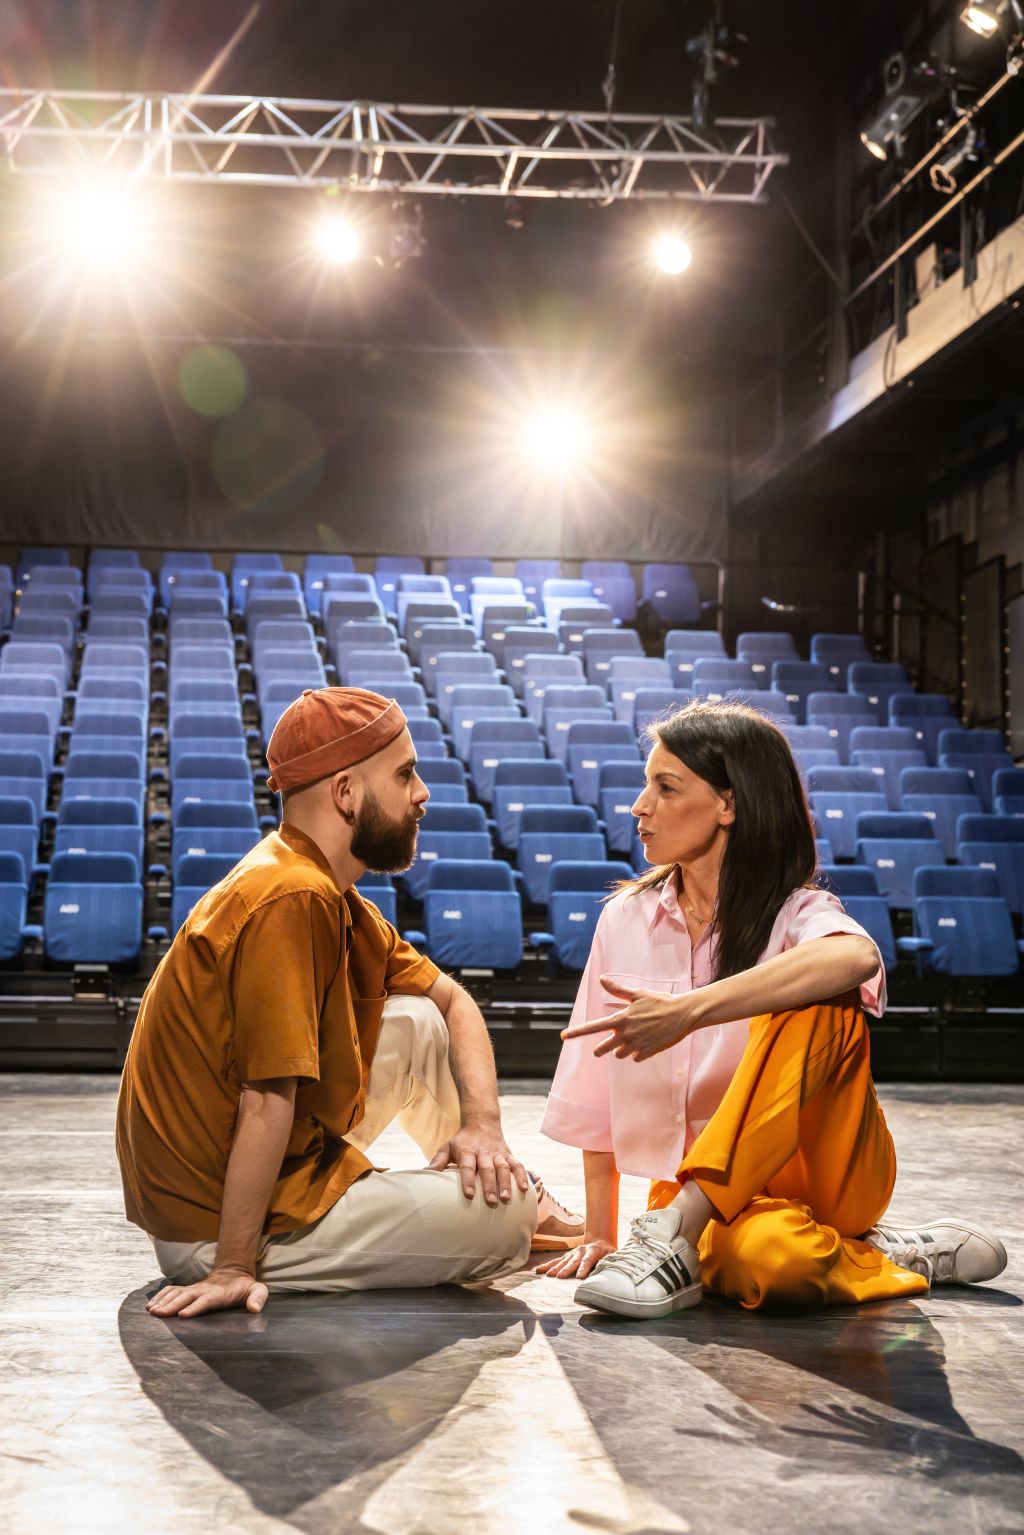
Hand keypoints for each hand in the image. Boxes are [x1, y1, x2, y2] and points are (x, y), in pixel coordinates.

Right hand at [145, 1265, 268, 1318]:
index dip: (196, 1307)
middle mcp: (204, 1289)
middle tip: (159, 1314)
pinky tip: (150, 1306)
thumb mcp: (257, 1290)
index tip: (183, 1315)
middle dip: (172, 1306)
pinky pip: (172, 1291)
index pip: (207, 1300)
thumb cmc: (245, 1287)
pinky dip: (160, 1296)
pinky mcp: (188, 1290)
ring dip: (163, 1301)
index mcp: (220, 1293)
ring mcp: (195, 1288)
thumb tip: (254, 1309)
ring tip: (151, 1311)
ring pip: (176, 1293)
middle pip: (186, 1297)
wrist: (234, 1272)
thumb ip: (258, 1298)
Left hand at [428, 1123, 530, 1204]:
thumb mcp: (447, 1147)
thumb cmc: (461, 1142)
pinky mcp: (508, 1155)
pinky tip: (524, 1189)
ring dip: (506, 1183)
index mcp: (467, 1151)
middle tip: (490, 1202)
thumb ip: (437, 1162)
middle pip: (487, 1169)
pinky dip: (522, 1176)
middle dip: (489, 1185)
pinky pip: (517, 1165)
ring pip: (504, 1167)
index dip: (468, 1179)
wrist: (481, 1123)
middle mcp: (484, 1152)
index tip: (469, 1194)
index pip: (467, 1166)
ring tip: (506, 1198)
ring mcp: (498, 1154)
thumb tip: (423, 1175)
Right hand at [536, 1238, 614, 1279]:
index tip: (580, 1277)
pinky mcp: (567, 1256)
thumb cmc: (608, 1252)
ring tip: (548, 1275)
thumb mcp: (613, 1256)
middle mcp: (581, 1250)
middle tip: (559, 1277)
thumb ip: (610, 1262)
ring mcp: (573, 1253)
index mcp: (594, 1250)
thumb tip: (608, 1269)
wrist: (601, 1240)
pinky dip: (548, 1265)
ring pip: (563, 1261)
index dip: (584, 1268)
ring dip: (555, 1268)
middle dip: (566, 1269)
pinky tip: (539, 1270)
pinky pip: (556, 1261)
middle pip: (573, 1261)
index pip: (588, 1260)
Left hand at [561, 976, 703, 1062]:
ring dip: (621, 1049)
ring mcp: (637, 1045)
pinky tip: (646, 1042)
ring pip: (619, 1054)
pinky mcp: (647, 1053)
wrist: (682, 1014)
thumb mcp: (638, 994)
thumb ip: (618, 990)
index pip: (593, 1027)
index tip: (563, 1036)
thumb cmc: (660, 1001)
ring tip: (632, 1039)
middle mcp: (626, 1034)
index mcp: (621, 1019)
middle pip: (604, 1048)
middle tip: (599, 1050)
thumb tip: (601, 979)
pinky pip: (635, 1057)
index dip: (577, 1032)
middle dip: (601, 1049)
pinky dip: (637, 1052)